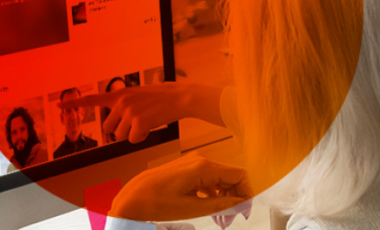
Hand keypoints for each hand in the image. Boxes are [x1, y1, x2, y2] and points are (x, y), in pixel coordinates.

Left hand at [58, 83, 223, 143]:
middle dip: (121, 130)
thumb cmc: (161, 98)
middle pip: (109, 129)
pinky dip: (143, 137)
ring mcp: (129, 112)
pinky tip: (152, 126)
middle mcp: (121, 102)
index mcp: (119, 94)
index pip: (92, 99)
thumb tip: (114, 127)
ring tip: (148, 121)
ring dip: (134, 134)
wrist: (180, 97)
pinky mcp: (138, 122)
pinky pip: (133, 140)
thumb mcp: (138, 96)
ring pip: (121, 136)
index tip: (58, 106)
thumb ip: (124, 106)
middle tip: (138, 122)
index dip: (74, 104)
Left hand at [110, 153, 251, 221]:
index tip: (245, 211)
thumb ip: (221, 205)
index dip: (247, 193)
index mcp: (204, 166)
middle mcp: (200, 160)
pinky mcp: (186, 168)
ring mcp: (193, 163)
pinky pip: (208, 179)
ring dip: (224, 198)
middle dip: (235, 199)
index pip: (239, 175)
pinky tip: (210, 209)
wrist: (132, 198)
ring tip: (220, 219)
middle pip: (230, 177)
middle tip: (230, 220)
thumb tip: (241, 204)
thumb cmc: (156, 201)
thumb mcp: (193, 208)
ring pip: (220, 179)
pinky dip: (213, 194)